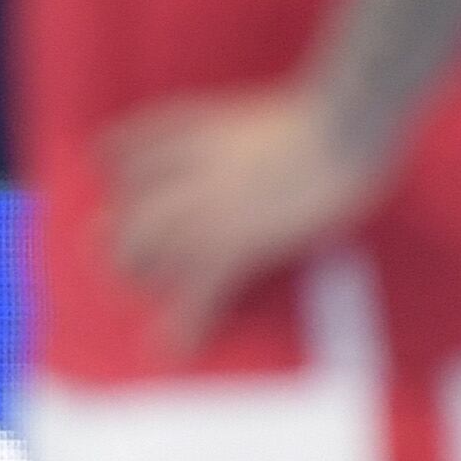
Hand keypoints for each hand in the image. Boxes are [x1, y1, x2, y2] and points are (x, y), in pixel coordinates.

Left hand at [102, 85, 381, 354]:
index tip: (123, 193)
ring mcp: (207, 207)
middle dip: (122, 250)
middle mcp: (186, 171)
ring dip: (146, 287)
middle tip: (138, 274)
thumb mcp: (269, 115)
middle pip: (124, 216)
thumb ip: (245, 137)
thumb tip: (258, 165)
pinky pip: (196, 292)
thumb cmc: (332, 113)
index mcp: (193, 132)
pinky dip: (182, 325)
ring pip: (145, 256)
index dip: (113, 175)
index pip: (119, 150)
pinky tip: (175, 347)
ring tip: (159, 311)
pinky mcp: (236, 242)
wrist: (347, 123)